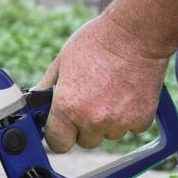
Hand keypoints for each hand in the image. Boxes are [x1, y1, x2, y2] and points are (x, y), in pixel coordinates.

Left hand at [37, 14, 168, 152]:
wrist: (137, 33)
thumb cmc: (98, 42)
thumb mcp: (62, 62)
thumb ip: (47, 87)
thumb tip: (35, 102)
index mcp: (67, 107)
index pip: (57, 143)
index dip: (59, 135)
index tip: (62, 128)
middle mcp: (92, 119)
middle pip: (85, 141)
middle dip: (85, 127)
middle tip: (90, 101)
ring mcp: (118, 121)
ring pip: (108, 135)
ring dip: (108, 122)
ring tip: (110, 93)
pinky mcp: (141, 119)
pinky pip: (131, 129)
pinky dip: (130, 117)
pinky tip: (127, 94)